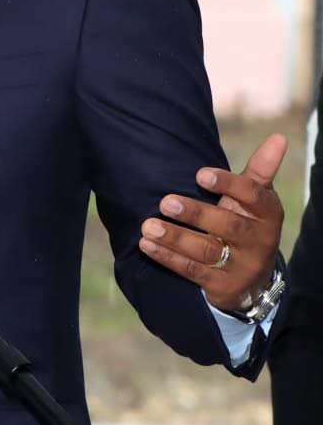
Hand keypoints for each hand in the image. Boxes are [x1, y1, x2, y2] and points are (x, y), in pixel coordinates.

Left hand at [139, 133, 284, 312]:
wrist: (252, 278)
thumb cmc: (247, 223)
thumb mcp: (256, 198)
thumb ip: (260, 170)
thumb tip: (278, 137)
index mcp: (267, 214)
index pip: (251, 196)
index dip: (227, 184)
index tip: (199, 173)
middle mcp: (258, 241)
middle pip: (227, 226)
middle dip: (195, 213)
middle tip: (165, 202)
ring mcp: (241, 266)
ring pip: (206, 251)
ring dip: (174, 238)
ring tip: (148, 225)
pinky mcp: (222, 287)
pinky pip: (192, 272)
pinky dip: (167, 258)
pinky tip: (146, 244)